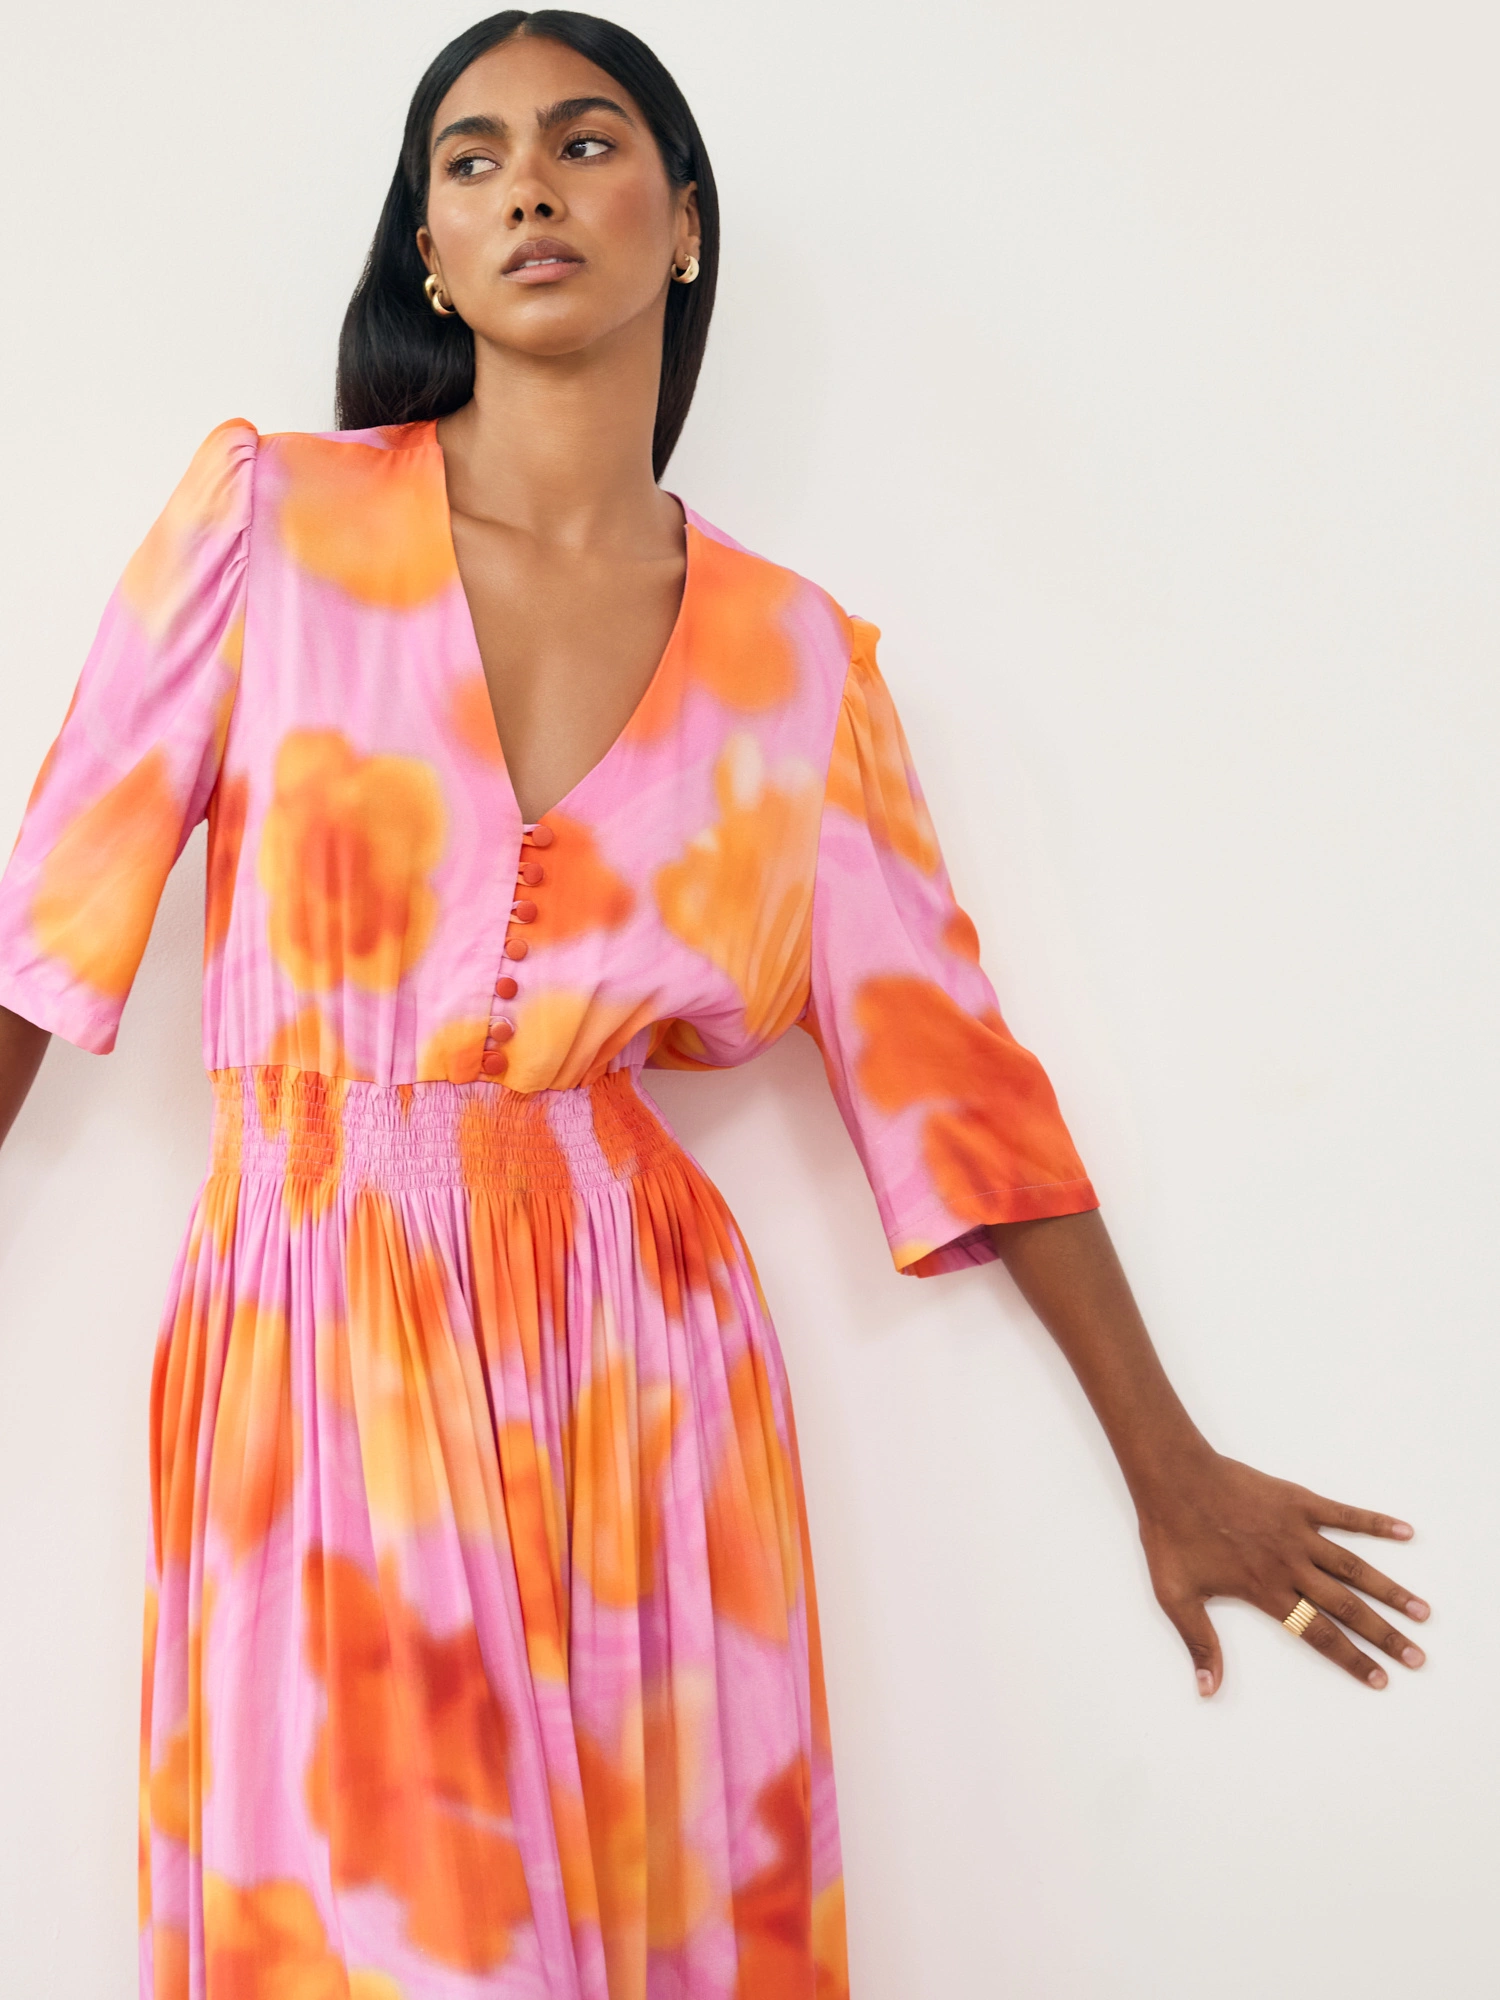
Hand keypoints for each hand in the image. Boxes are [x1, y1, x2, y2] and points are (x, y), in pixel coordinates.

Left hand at [1136, 1447, 1430, 1695]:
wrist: (1172, 1477)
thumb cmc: (1171, 1536)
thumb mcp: (1176, 1596)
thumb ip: (1199, 1642)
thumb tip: (1208, 1689)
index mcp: (1266, 1591)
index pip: (1318, 1634)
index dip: (1351, 1659)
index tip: (1380, 1678)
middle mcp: (1291, 1565)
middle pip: (1348, 1607)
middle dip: (1384, 1635)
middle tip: (1417, 1657)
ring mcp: (1298, 1532)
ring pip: (1354, 1567)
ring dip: (1390, 1590)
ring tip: (1422, 1611)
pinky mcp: (1298, 1502)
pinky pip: (1344, 1515)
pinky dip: (1374, 1523)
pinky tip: (1404, 1531)